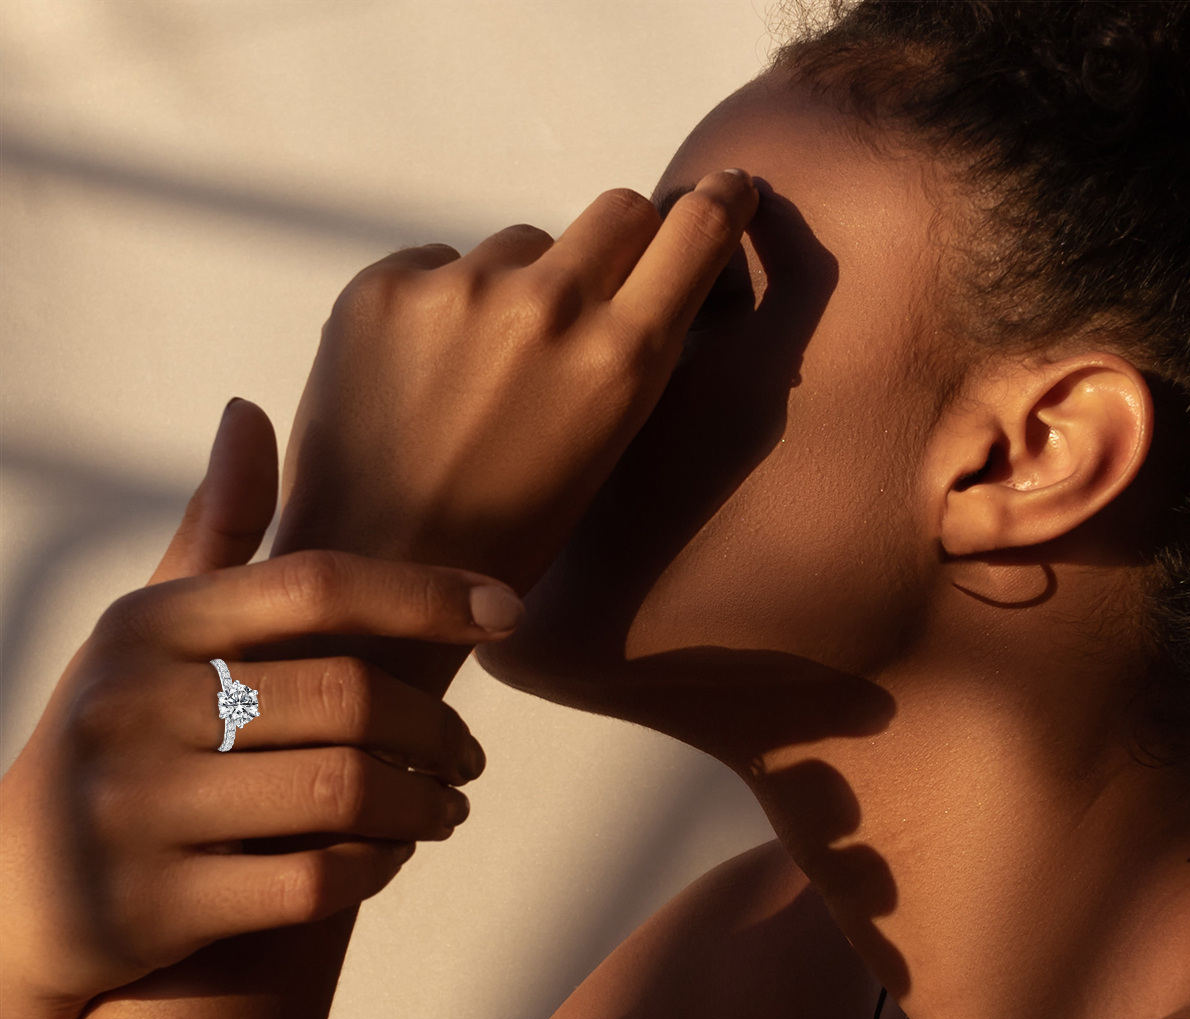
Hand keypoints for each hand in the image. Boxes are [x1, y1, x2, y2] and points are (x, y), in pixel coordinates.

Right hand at [0, 400, 521, 1013]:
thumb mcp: (147, 629)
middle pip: (351, 698)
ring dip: (425, 802)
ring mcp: (136, 811)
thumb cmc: (118, 733)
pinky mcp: (153, 907)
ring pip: (344, 793)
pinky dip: (375, 867)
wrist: (15, 885)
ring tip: (449, 803)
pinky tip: (393, 852)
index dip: (428, 595)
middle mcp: (134, 706)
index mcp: (150, 625)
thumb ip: (214, 531)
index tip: (507, 612)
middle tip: (471, 754)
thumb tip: (247, 409)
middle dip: (440, 731)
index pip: (317, 586)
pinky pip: (311, 883)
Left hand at [277, 168, 758, 590]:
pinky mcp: (383, 287)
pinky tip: (419, 372)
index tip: (724, 193)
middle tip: (583, 302)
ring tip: (476, 373)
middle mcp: (550, 306)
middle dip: (615, 246)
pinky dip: (439, 302)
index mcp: (622, 362)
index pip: (699, 231)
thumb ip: (628, 357)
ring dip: (516, 286)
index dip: (718, 207)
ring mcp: (460, 289)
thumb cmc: (504, 538)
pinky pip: (437, 263)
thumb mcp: (603, 452)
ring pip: (519, 245)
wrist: (382, 571)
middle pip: (617, 210)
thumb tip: (635, 286)